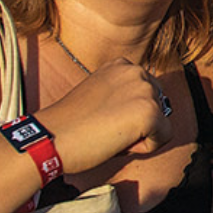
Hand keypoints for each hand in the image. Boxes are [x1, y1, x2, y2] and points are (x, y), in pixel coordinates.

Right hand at [35, 60, 170, 171]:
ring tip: (110, 134)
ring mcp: (144, 90)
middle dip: (139, 124)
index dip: (129, 114)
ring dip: (141, 135)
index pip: (147, 94)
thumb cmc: (71, 125)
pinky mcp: (149, 111)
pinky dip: (145, 147)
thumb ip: (125, 96)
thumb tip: (152, 112)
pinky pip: (163, 137)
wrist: (50, 138)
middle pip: (158, 107)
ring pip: (162, 123)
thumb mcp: (101, 96)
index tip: (104, 118)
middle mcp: (136, 72)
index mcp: (122, 65)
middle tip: (106, 129)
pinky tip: (117, 142)